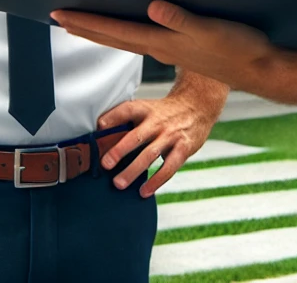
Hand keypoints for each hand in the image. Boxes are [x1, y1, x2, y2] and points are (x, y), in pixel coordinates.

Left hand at [55, 1, 281, 97]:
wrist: (260, 68)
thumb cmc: (238, 47)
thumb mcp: (210, 28)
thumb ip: (180, 19)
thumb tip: (152, 7)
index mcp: (162, 42)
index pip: (114, 31)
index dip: (86, 22)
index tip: (59, 14)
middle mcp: (160, 46)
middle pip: (111, 37)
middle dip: (83, 26)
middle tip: (56, 16)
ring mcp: (168, 49)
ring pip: (123, 39)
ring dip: (99, 30)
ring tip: (78, 22)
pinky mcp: (178, 48)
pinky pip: (139, 39)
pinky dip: (121, 32)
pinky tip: (120, 25)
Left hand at [95, 93, 217, 196]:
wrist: (197, 105)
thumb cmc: (165, 112)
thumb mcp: (148, 109)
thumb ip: (129, 121)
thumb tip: (101, 137)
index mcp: (146, 109)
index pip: (127, 110)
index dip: (112, 117)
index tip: (99, 127)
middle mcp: (157, 121)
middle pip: (136, 135)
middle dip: (120, 150)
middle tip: (105, 164)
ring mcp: (171, 135)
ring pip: (150, 154)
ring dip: (133, 170)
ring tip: (119, 183)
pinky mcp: (183, 148)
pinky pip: (168, 167)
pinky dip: (156, 181)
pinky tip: (144, 191)